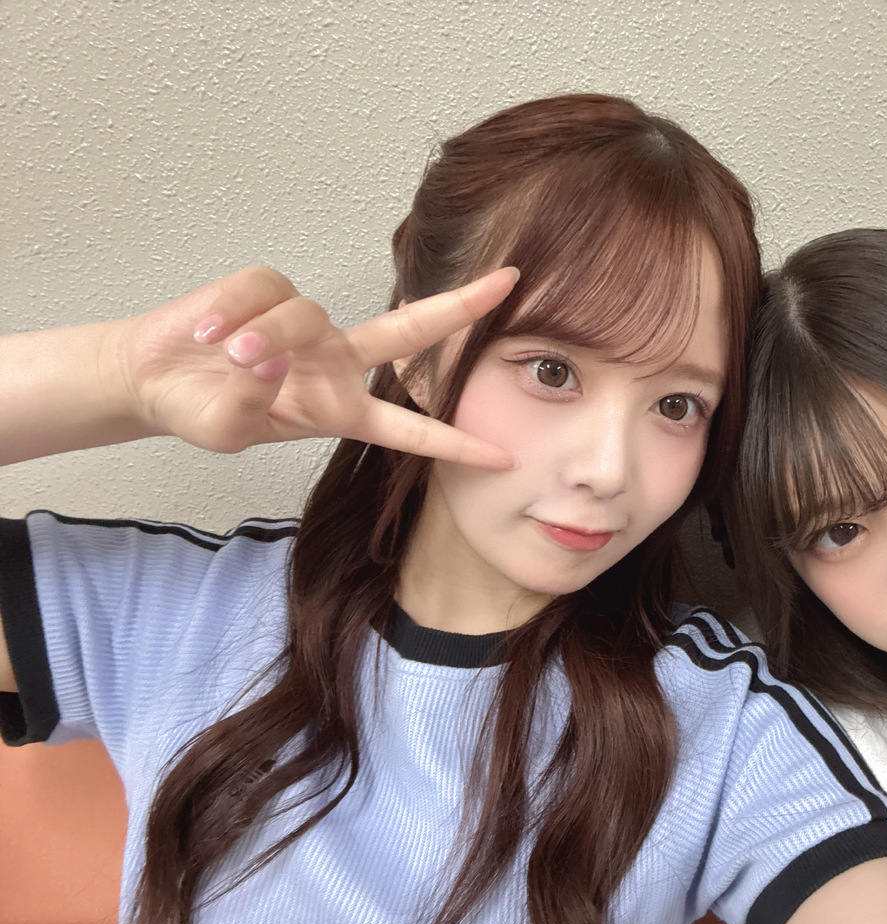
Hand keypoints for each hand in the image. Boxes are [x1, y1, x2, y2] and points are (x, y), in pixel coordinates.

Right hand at [115, 266, 517, 467]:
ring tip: (224, 355)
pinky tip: (205, 330)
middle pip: (410, 330)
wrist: (154, 378)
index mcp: (341, 410)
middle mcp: (337, 362)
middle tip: (510, 282)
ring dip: (262, 337)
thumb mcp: (228, 431)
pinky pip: (261, 291)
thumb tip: (272, 354)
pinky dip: (230, 312)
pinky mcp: (268, 289)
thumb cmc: (204, 411)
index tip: (502, 457)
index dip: (453, 444)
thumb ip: (250, 401)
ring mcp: (306, 323)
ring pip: (303, 317)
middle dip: (460, 307)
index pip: (408, 431)